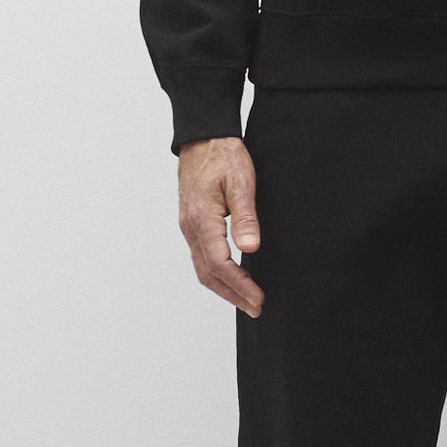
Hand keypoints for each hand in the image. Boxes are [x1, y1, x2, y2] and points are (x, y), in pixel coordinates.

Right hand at [178, 135, 263, 316]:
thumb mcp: (241, 183)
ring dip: (224, 289)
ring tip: (246, 301)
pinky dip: (216, 274)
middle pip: (208, 274)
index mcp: (202, 220)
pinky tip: (231, 278)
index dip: (240, 286)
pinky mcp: (192, 223)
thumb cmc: (223, 155)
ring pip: (202, 268)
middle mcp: (190, 228)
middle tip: (256, 309)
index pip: (220, 265)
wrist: (203, 137)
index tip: (259, 299)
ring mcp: (188, 227)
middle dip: (233, 295)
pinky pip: (201, 257)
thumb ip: (245, 217)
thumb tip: (249, 249)